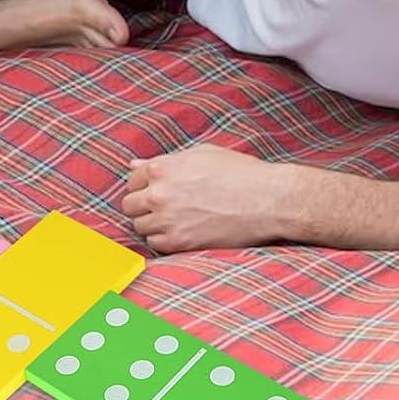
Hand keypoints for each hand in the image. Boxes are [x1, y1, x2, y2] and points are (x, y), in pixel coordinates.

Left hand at [121, 144, 300, 252]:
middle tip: (160, 207)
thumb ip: (166, 161)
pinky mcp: (180, 243)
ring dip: (152, 224)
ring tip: (174, 220)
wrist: (268, 200)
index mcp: (163, 168)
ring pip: (140, 227)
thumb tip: (134, 164)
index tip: (154, 190)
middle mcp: (159, 194)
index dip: (142, 185)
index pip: (132, 180)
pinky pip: (155, 245)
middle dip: (142, 206)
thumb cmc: (239, 172)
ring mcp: (168, 220)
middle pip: (130, 205)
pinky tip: (181, 232)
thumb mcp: (201, 154)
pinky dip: (163, 240)